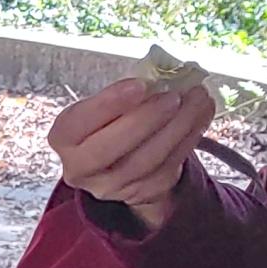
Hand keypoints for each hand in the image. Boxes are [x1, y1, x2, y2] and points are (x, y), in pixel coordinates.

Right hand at [50, 76, 215, 232]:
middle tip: (173, 95)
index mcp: (65, 139)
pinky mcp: (143, 192)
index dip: (107, 104)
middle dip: (145, 119)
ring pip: (146, 160)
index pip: (78, 124)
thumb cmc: (112, 121)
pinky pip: (169, 165)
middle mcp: (81, 169)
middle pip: (109, 149)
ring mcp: (112, 187)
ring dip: (177, 126)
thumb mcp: (106, 105)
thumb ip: (125, 93)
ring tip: (197, 97)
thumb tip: (162, 74)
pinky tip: (202, 112)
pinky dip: (190, 136)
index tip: (140, 84)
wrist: (123, 161)